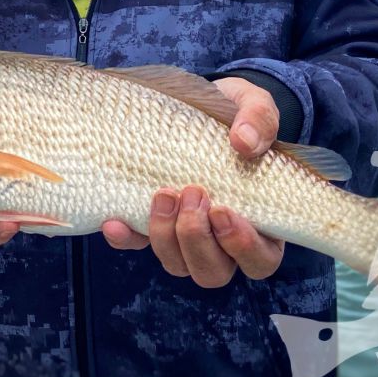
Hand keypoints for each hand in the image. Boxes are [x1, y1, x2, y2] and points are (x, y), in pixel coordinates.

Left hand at [101, 77, 284, 285]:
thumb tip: (245, 142)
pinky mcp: (155, 224)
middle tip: (192, 193)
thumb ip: (260, 119)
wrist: (200, 104)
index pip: (260, 259)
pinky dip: (126, 238)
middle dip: (197, 240)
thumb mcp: (253, 104)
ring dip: (166, 237)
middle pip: (213, 271)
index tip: (223, 210)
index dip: (243, 246)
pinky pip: (138, 245)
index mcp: (262, 221)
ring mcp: (186, 237)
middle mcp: (223, 240)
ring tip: (164, 193)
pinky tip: (115, 220)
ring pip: (177, 264)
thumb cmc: (236, 114)